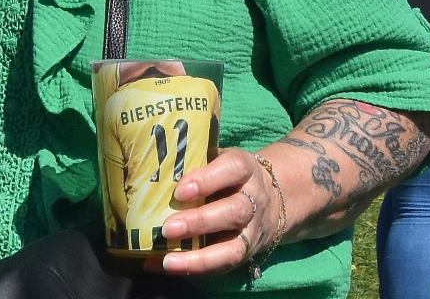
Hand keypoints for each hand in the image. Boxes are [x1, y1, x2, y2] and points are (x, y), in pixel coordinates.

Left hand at [147, 148, 278, 277]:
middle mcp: (253, 201)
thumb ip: (196, 163)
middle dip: (200, 222)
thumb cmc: (230, 176)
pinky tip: (167, 266)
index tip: (179, 191)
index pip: (233, 169)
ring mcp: (252, 231)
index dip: (207, 180)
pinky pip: (223, 266)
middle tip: (168, 228)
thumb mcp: (220, 161)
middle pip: (235, 211)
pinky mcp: (246, 254)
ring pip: (234, 247)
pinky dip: (193, 269)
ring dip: (199, 256)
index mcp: (246, 169)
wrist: (275, 200)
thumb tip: (154, 171)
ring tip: (168, 260)